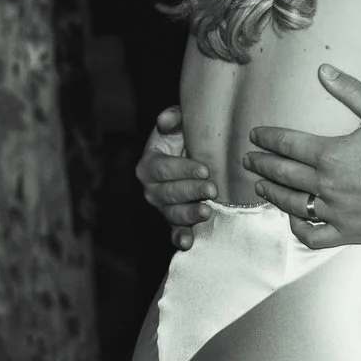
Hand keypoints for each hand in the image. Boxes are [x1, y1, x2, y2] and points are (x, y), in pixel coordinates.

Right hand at [135, 106, 216, 247]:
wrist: (193, 155)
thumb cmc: (184, 137)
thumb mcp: (178, 123)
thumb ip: (172, 117)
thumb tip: (166, 120)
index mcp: (149, 165)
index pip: (162, 169)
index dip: (182, 169)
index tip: (204, 169)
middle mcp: (152, 189)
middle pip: (168, 193)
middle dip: (191, 191)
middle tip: (212, 188)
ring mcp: (163, 207)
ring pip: (172, 213)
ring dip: (189, 214)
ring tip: (206, 211)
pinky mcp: (174, 221)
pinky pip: (174, 231)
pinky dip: (180, 238)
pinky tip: (188, 242)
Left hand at [244, 66, 360, 247]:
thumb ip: (349, 90)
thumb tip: (322, 70)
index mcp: (331, 154)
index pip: (288, 145)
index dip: (267, 139)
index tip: (254, 136)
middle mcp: (327, 185)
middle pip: (284, 173)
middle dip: (262, 164)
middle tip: (248, 159)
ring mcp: (335, 212)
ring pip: (292, 204)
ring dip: (272, 193)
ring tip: (261, 185)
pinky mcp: (347, 232)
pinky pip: (314, 235)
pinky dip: (298, 228)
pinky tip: (292, 219)